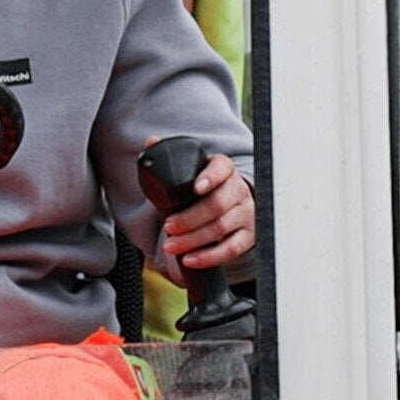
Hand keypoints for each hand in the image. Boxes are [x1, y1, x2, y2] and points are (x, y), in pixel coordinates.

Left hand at [157, 151, 253, 270]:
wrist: (222, 206)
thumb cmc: (199, 189)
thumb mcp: (186, 172)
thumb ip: (168, 157)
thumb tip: (151, 140)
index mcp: (223, 169)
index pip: (221, 169)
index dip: (210, 177)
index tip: (195, 187)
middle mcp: (238, 190)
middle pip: (217, 204)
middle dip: (190, 218)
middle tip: (168, 227)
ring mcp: (245, 213)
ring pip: (222, 227)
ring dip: (194, 239)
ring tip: (171, 245)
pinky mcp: (248, 235)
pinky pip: (232, 249)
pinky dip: (210, 256)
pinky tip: (191, 259)